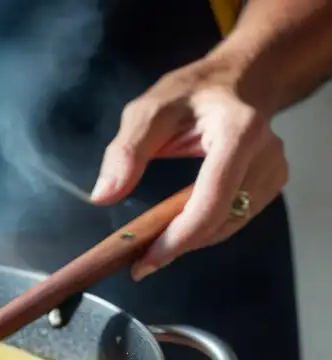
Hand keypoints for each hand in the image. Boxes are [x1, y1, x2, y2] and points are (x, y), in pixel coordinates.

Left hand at [90, 58, 288, 280]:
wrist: (241, 78)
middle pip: (222, 218)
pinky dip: (206, 229)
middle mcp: (265, 153)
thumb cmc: (191, 92)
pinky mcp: (273, 181)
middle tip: (140, 262)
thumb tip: (103, 196)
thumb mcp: (149, 110)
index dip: (180, 237)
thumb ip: (126, 150)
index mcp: (238, 131)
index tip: (147, 260)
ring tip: (154, 246)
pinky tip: (179, 229)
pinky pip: (236, 218)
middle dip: (180, 244)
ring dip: (191, 240)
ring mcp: (274, 169)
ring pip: (230, 224)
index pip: (212, 198)